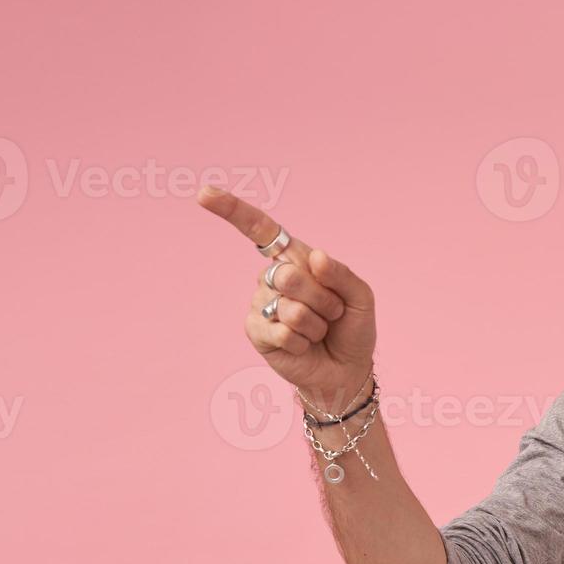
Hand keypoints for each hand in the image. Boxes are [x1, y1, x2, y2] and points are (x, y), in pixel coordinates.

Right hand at [197, 185, 376, 407]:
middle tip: (332, 313)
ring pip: (291, 308)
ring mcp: (261, 304)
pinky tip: (305, 345)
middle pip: (287, 275)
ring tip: (320, 330)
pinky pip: (282, 332)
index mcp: (295, 259)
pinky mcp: (255, 332)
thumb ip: (341, 274)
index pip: (261, 230)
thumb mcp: (359, 296)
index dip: (233, 210)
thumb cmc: (351, 327)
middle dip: (323, 299)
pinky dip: (304, 342)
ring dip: (317, 324)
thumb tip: (315, 257)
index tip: (204, 194)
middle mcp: (272, 277)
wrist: (346, 369)